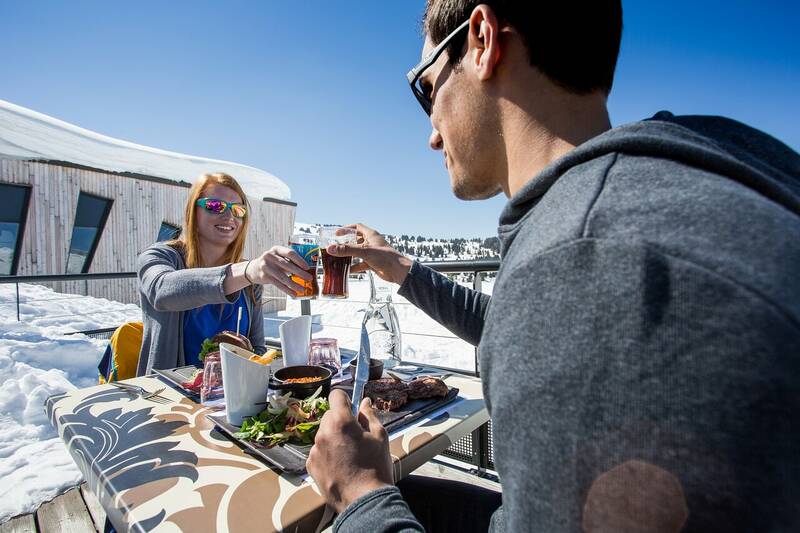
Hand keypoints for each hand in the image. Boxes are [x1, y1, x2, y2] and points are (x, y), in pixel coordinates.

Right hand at [247, 245, 312, 294]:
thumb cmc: (271, 263)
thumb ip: (289, 261)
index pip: (290, 253)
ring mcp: (266, 266)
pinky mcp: (264, 276)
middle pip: (287, 265)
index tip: (307, 267)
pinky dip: (287, 290)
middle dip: (300, 273)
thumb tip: (306, 270)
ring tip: (303, 289)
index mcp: (276, 249)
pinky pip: (278, 284)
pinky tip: (293, 294)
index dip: (300, 260)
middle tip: (309, 278)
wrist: (253, 269)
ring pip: (283, 277)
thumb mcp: (278, 257)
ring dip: (294, 284)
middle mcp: (270, 256)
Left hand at [306, 389, 392, 512]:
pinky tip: (340, 466)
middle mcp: (323, 432)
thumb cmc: (375, 466)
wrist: (364, 500)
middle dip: (341, 421)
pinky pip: (318, 452)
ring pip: (323, 434)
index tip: (351, 408)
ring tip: (348, 456)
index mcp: (341, 421)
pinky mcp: (310, 465)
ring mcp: (314, 450)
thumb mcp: (380, 436)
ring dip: (333, 438)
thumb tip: (365, 402)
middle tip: (355, 437)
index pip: (336, 395)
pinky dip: (327, 455)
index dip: (345, 399)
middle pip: (330, 416)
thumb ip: (370, 415)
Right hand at [327, 223, 412, 284]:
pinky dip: (355, 266)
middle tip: (336, 247)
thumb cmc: (385, 257)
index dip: (347, 229)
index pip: (357, 227)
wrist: (398, 271)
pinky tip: (348, 270)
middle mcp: (372, 243)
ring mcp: (372, 253)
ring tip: (339, 258)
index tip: (337, 233)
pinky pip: (361, 264)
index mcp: (371, 235)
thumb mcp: (364, 251)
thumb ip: (347, 250)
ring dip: (349, 255)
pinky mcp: (373, 263)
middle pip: (356, 240)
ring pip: (358, 252)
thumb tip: (331, 248)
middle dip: (346, 243)